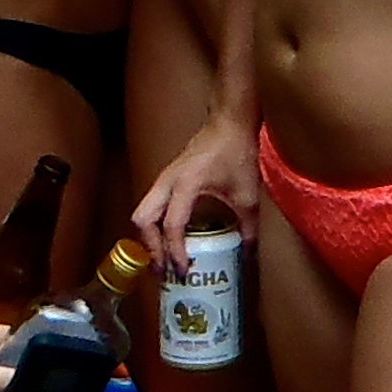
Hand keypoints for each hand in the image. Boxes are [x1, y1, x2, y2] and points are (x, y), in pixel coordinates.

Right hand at [133, 108, 257, 272]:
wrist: (230, 121)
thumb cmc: (237, 151)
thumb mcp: (247, 194)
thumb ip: (247, 227)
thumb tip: (247, 254)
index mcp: (185, 184)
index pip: (172, 226)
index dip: (175, 251)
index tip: (183, 270)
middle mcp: (167, 181)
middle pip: (143, 220)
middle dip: (151, 246)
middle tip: (164, 268)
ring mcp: (164, 178)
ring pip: (143, 212)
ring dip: (150, 236)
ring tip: (164, 258)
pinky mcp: (167, 177)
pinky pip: (151, 205)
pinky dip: (156, 224)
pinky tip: (171, 238)